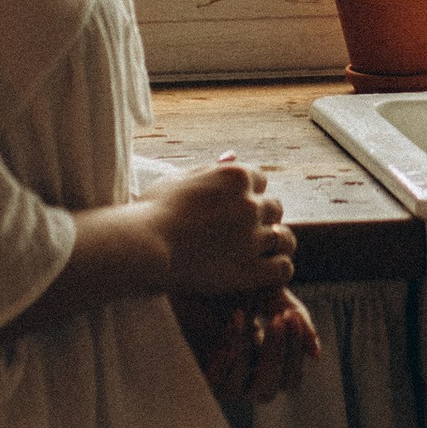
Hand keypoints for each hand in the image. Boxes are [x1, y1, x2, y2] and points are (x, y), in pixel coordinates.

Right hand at [146, 153, 295, 297]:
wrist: (143, 247)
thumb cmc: (152, 211)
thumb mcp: (179, 178)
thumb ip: (210, 169)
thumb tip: (231, 155)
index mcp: (235, 176)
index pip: (260, 180)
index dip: (248, 194)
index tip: (233, 208)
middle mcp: (250, 204)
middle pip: (274, 207)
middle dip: (261, 218)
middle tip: (242, 233)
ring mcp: (253, 238)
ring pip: (283, 238)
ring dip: (272, 244)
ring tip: (257, 253)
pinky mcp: (251, 270)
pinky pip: (283, 268)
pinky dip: (277, 269)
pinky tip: (263, 272)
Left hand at [172, 288, 320, 400]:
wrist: (189, 268)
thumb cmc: (231, 282)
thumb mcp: (269, 294)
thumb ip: (294, 319)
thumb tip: (315, 353)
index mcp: (265, 360)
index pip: (290, 377)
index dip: (294, 352)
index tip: (290, 316)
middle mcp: (245, 375)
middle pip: (271, 389)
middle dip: (278, 354)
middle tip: (277, 320)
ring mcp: (222, 376)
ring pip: (246, 390)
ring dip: (249, 354)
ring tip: (246, 318)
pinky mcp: (199, 372)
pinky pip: (219, 384)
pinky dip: (229, 359)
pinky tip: (231, 329)